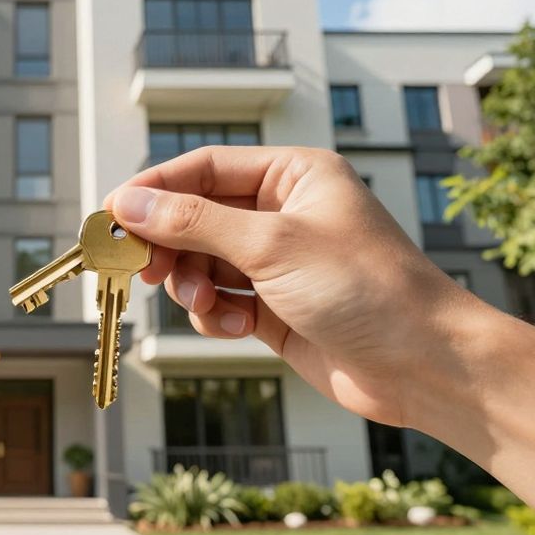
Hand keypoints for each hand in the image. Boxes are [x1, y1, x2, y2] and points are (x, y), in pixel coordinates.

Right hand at [105, 146, 470, 427]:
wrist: (424, 365)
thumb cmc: (365, 288)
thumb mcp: (271, 245)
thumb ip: (194, 222)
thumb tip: (127, 204)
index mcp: (293, 176)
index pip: (202, 169)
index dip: (153, 191)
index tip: (109, 215)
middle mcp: (283, 212)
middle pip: (194, 217)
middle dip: (168, 245)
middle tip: (138, 269)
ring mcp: (278, 263)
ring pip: (202, 263)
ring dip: (192, 285)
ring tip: (205, 305)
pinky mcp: (275, 308)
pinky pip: (220, 302)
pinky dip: (216, 316)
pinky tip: (237, 329)